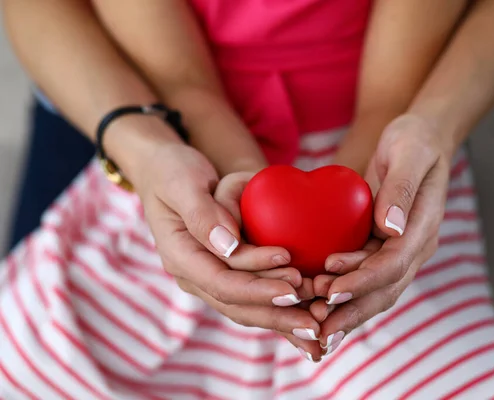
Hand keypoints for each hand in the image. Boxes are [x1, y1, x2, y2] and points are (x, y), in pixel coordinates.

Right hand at [132, 142, 322, 359]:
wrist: (169, 172)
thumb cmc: (174, 171)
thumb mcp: (183, 184)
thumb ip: (202, 214)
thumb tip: (228, 247)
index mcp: (179, 256)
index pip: (222, 282)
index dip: (258, 287)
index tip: (293, 284)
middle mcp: (193, 274)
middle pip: (237, 304)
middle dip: (277, 313)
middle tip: (315, 318)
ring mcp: (208, 275)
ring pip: (246, 306)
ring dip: (281, 316)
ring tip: (316, 321)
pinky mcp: (225, 271)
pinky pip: (252, 294)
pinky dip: (278, 305)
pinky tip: (306, 312)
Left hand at [312, 115, 450, 354]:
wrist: (418, 140)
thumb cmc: (414, 140)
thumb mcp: (410, 152)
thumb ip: (401, 188)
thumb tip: (389, 227)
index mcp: (423, 228)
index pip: (394, 264)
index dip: (363, 280)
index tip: (331, 291)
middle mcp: (412, 247)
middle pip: (384, 289)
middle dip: (351, 310)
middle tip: (316, 325)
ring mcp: (397, 250)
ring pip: (373, 291)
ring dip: (344, 310)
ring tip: (312, 323)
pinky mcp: (380, 247)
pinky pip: (361, 277)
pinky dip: (340, 294)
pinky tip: (315, 304)